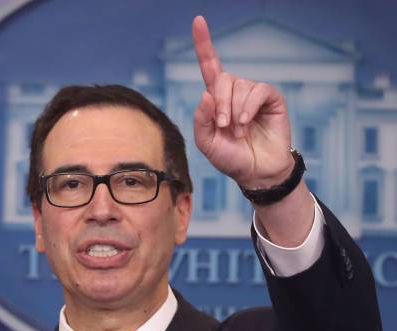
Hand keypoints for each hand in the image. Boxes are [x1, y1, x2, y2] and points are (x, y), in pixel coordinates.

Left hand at [192, 16, 293, 188]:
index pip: (210, 66)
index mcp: (217, 100)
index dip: (204, 44)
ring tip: (238, 132)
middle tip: (222, 126)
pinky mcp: (271, 99)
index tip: (198, 21)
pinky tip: (246, 124)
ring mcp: (253, 95)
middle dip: (220, 103)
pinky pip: (258, 91)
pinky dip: (249, 107)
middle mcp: (235, 93)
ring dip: (235, 111)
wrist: (255, 172)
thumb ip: (201, 120)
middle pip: (222, 78)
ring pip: (239, 86)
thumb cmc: (231, 158)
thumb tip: (206, 94)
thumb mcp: (207, 143)